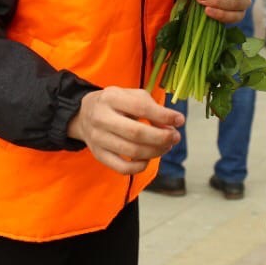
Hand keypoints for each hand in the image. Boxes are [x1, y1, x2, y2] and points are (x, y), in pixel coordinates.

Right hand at [65, 87, 182, 174]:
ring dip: (155, 151)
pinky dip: (140, 166)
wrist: (85, 114)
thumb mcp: (131, 96)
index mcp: (111, 98)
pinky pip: (123, 168)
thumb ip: (152, 107)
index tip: (180, 120)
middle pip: (137, 133)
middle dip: (162, 137)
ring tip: (166, 146)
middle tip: (175, 137)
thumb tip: (173, 125)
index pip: (141, 108)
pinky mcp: (99, 155)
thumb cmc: (116, 104)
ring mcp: (98, 139)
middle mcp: (101, 118)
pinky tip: (149, 158)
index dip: (164, 116)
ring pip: (132, 152)